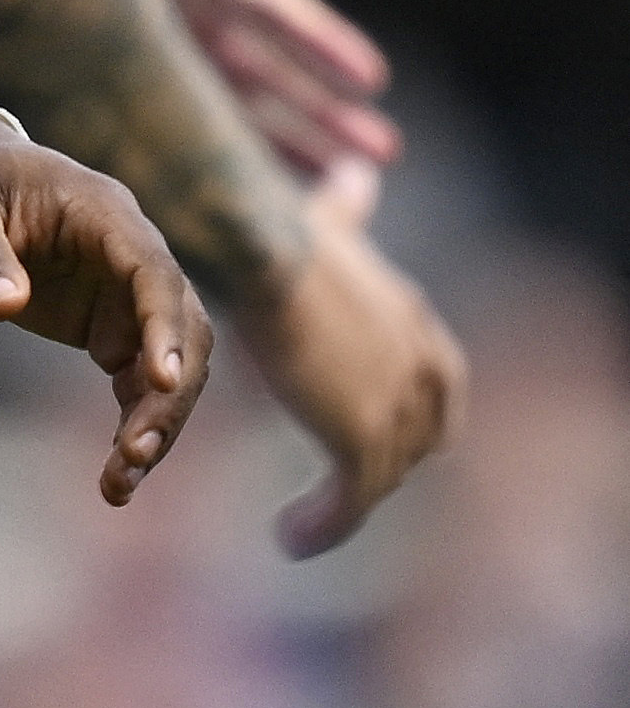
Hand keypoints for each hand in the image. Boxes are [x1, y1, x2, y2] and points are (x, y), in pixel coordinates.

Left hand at [0, 107, 213, 506]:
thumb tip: (1, 307)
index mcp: (103, 212)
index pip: (153, 272)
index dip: (163, 326)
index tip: (159, 380)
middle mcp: (128, 254)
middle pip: (179, 329)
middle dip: (166, 395)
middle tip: (134, 454)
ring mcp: (123, 293)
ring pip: (168, 364)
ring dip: (155, 422)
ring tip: (120, 483)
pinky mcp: (107, 324)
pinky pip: (137, 381)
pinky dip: (133, 424)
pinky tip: (116, 476)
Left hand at [107, 0, 399, 210]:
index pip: (276, 9)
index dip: (323, 42)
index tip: (374, 75)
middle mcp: (204, 14)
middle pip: (279, 70)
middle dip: (330, 110)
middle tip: (386, 149)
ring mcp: (184, 50)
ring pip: (256, 105)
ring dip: (305, 140)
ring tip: (362, 175)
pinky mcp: (154, 80)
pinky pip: (211, 122)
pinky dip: (249, 153)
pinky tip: (281, 189)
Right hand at [235, 203, 464, 555]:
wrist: (268, 260)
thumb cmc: (283, 232)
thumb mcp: (330, 220)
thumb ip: (350, 207)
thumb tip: (360, 171)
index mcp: (418, 329)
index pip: (439, 395)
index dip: (410, 423)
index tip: (371, 442)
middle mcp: (422, 373)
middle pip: (412, 442)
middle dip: (374, 466)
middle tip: (328, 490)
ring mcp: (399, 409)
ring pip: (378, 478)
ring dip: (341, 510)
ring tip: (297, 529)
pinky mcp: (365, 438)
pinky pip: (353, 501)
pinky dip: (326, 525)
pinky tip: (290, 536)